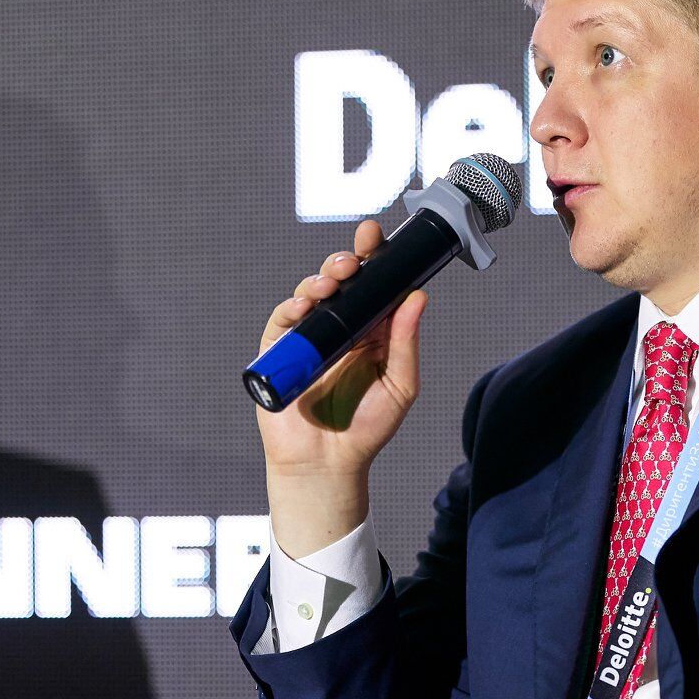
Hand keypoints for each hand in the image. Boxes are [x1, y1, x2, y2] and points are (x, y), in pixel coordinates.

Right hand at [255, 217, 429, 479]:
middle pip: (338, 283)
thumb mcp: (400, 384)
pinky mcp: (280, 353)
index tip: (375, 235)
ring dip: (319, 281)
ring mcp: (308, 339)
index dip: (372, 258)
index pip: (371, 286)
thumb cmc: (367, 427)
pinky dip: (292, 308)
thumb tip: (418, 297)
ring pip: (309, 295)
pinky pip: (282, 322)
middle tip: (353, 259)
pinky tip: (305, 305)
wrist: (329, 463)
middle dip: (344, 262)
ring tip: (332, 282)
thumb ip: (406, 342)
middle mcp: (339, 329)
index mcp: (369, 331)